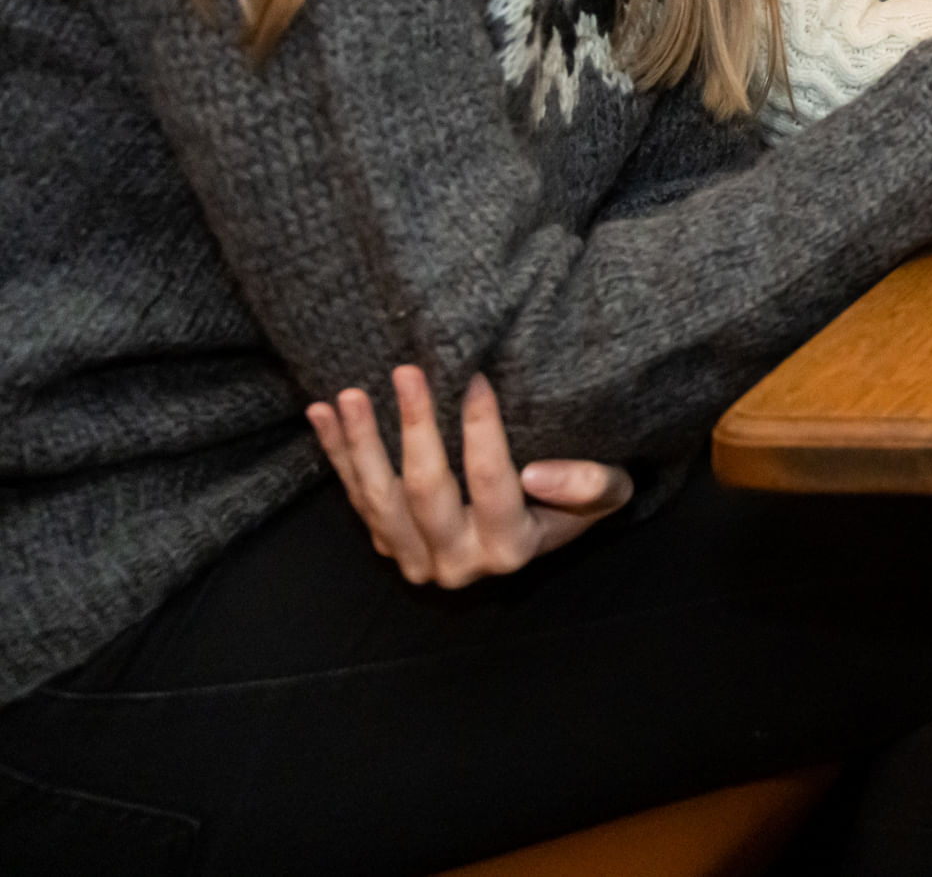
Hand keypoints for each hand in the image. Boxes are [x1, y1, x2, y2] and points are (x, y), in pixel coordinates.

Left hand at [305, 366, 631, 588]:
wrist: (534, 536)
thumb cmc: (575, 503)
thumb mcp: (607, 493)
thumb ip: (588, 484)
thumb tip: (534, 471)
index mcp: (511, 549)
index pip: (493, 482)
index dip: (483, 430)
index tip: (476, 377)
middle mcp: (457, 563)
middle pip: (426, 491)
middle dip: (413, 427)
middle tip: (405, 372)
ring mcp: (415, 559)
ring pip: (378, 498)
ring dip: (359, 443)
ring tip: (348, 394)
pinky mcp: (387, 545)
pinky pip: (355, 499)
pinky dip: (337, 455)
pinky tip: (321, 414)